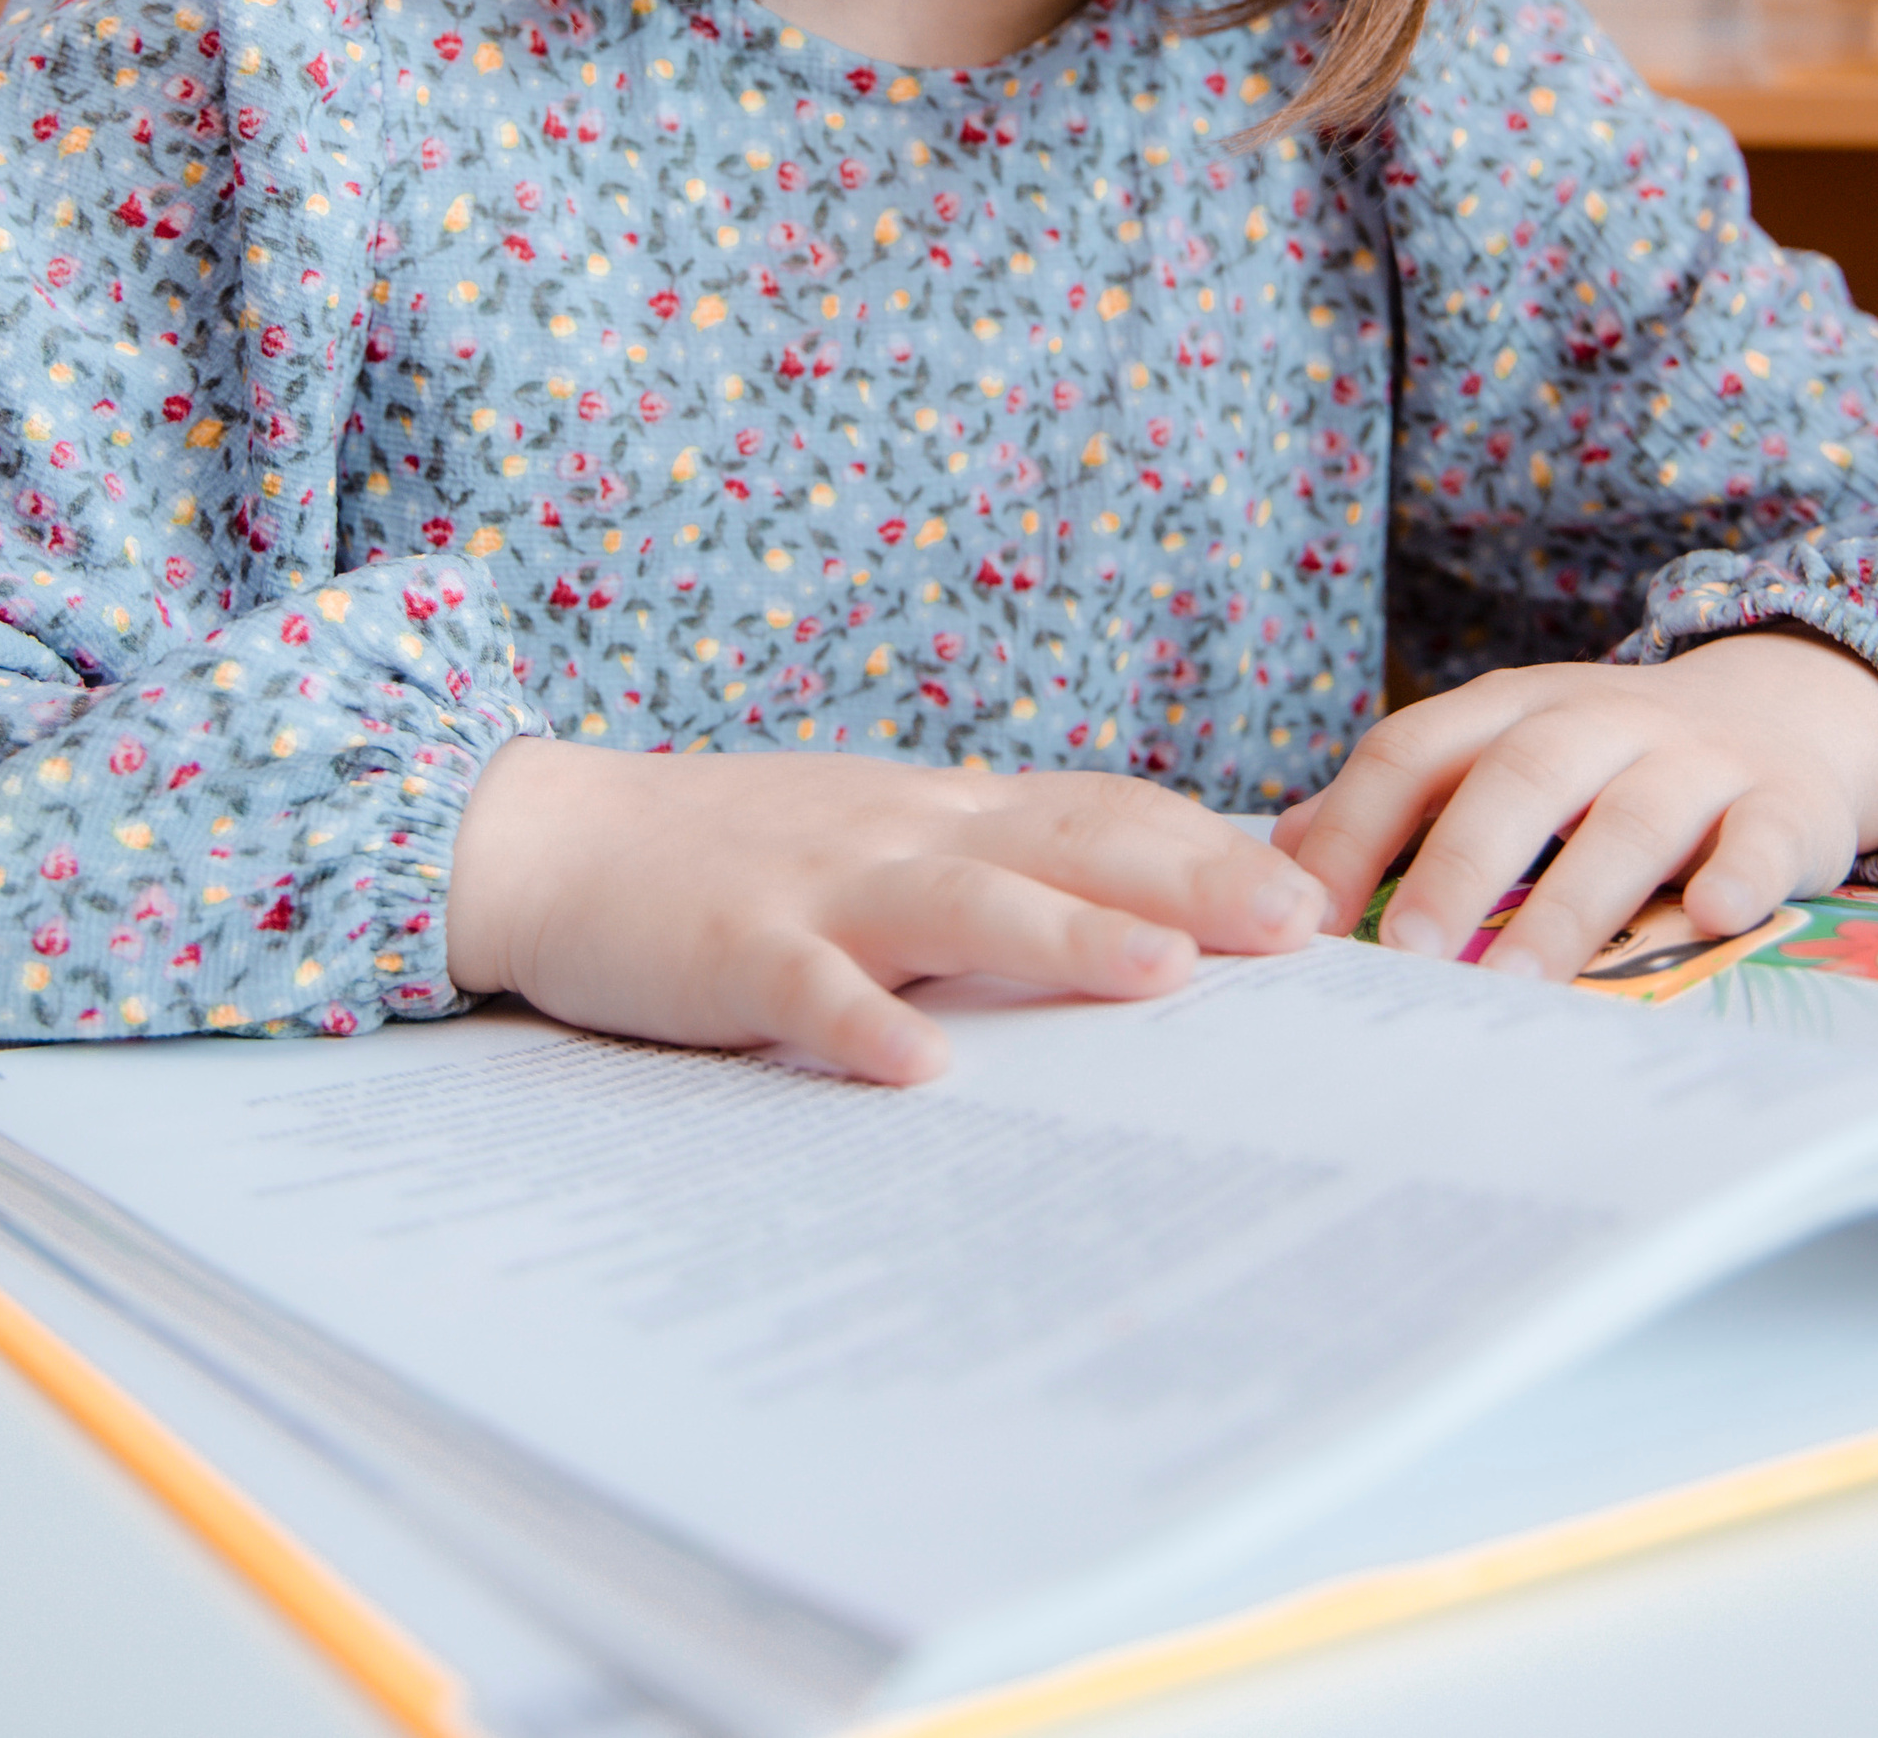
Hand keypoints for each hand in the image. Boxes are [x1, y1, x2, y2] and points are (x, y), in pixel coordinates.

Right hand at [446, 742, 1331, 1084]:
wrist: (556, 836)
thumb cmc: (736, 853)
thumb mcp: (881, 834)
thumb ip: (994, 860)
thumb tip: (1141, 912)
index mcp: (944, 811)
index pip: (1101, 810)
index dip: (1208, 847)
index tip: (1320, 893)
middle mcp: (904, 833)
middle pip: (1065, 845)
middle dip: (1189, 883)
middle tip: (1304, 929)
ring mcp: (819, 887)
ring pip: (960, 903)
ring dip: (1063, 936)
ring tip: (1161, 978)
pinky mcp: (733, 950)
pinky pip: (806, 990)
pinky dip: (862, 1023)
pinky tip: (918, 1067)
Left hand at [1270, 628, 1877, 981]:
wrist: (1783, 711)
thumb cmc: (1613, 760)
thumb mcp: (1504, 751)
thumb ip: (1406, 796)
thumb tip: (1288, 853)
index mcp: (1512, 708)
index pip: (1413, 751)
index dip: (1358, 828)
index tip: (1309, 917)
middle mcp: (1598, 719)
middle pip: (1518, 779)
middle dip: (1459, 865)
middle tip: (1408, 954)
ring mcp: (1694, 759)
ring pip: (1631, 821)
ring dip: (1574, 902)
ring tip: (1523, 982)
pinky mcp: (1781, 804)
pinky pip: (1761, 835)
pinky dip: (1739, 873)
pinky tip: (1713, 920)